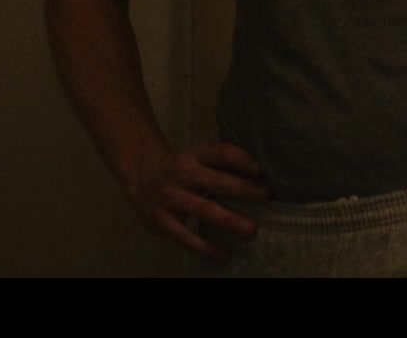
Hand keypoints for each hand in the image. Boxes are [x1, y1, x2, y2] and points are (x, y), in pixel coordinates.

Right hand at [126, 141, 270, 263]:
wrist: (139, 174)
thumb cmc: (182, 168)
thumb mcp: (198, 158)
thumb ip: (221, 166)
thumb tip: (261, 182)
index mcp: (195, 155)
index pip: (221, 153)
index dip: (241, 159)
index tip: (260, 171)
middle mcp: (183, 173)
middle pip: (217, 181)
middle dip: (244, 190)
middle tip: (267, 198)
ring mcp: (172, 197)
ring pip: (204, 210)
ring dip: (230, 220)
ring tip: (251, 230)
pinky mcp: (162, 221)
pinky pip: (186, 237)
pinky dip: (206, 247)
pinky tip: (224, 254)